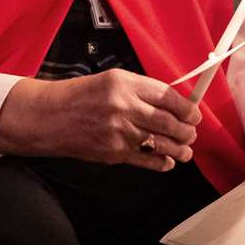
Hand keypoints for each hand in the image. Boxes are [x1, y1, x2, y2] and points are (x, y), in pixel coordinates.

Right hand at [0, 69, 200, 170]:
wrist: (50, 117)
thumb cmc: (81, 96)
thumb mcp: (112, 81)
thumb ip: (142, 90)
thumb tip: (174, 103)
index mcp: (125, 84)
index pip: (167, 96)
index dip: (187, 107)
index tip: (195, 114)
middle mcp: (123, 107)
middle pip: (169, 122)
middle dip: (187, 130)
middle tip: (192, 133)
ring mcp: (119, 132)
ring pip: (162, 144)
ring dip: (180, 149)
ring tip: (186, 150)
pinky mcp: (114, 153)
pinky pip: (146, 160)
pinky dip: (162, 163)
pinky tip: (168, 161)